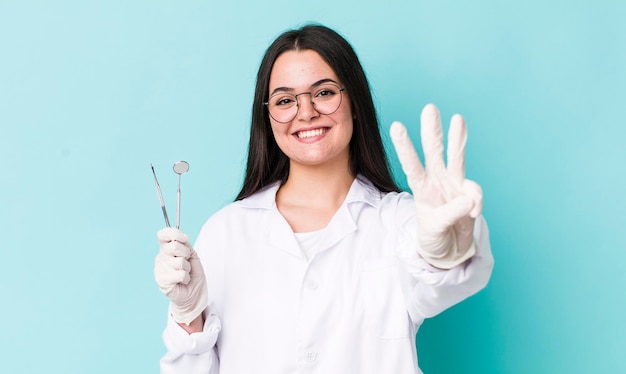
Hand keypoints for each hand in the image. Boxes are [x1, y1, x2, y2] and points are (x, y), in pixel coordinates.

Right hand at [155, 227, 207, 324]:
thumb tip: (182, 238)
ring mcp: (159, 269)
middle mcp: (161, 257)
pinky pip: (180, 274)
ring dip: (187, 268)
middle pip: (173, 246)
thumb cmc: (192, 273)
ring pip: (179, 261)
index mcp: (166, 248)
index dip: (174, 233)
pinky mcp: (161, 280)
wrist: (193, 293)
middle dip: (186, 253)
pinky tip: (183, 281)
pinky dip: (186, 278)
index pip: (163, 235)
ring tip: (185, 273)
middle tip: (187, 261)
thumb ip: (186, 245)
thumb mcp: (192, 255)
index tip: (185, 238)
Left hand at [390, 103, 481, 268]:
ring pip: (457, 158)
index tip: (396, 126)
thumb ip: (449, 214)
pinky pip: (475, 193)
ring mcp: (454, 184)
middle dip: (432, 130)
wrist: (450, 250)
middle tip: (429, 108)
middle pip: (434, 152)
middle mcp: (437, 181)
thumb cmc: (434, 237)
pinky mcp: (470, 194)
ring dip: (458, 139)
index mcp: (421, 187)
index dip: (405, 147)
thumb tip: (467, 201)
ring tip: (457, 119)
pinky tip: (471, 215)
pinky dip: (475, 203)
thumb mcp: (434, 229)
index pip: (411, 164)